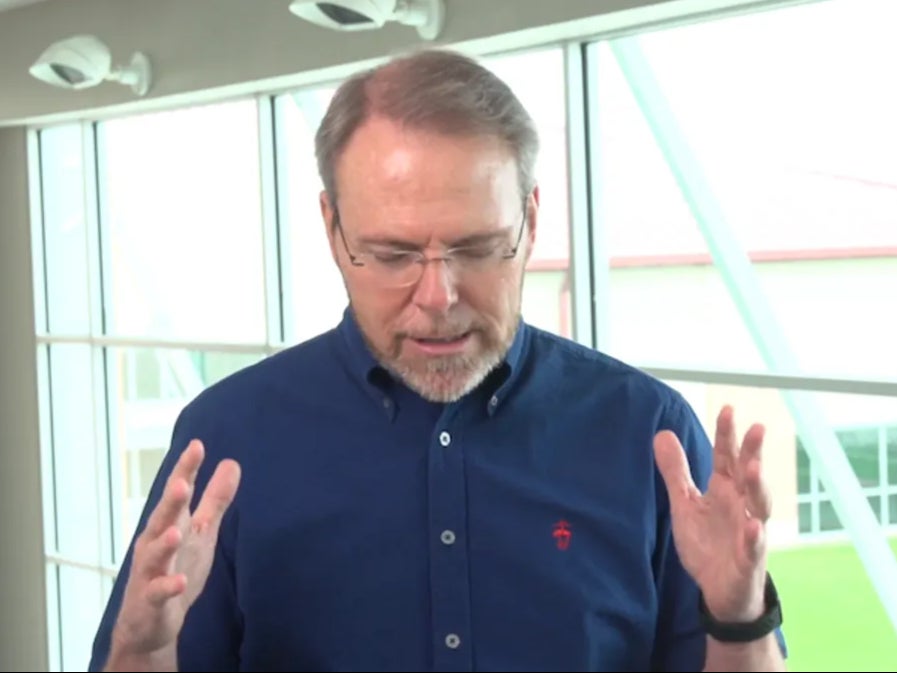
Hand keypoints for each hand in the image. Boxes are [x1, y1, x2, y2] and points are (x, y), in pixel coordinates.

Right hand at [110, 439, 241, 657]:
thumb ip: (215, 500)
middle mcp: (154, 544)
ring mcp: (150, 573)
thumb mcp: (200, 532)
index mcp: (169, 524)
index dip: (186, 471)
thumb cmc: (176, 568)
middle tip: (182, 483)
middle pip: (162, 518)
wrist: (151, 624)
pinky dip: (168, 586)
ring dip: (164, 543)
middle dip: (171, 501)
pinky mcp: (150, 601)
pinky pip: (158, 593)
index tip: (197, 446)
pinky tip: (179, 581)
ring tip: (177, 531)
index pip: (177, 493)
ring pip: (154, 555)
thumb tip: (232, 463)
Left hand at [654, 405, 769, 621]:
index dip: (727, 435)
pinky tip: (753, 525)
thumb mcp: (685, 503)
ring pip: (759, 505)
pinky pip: (753, 546)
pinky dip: (754, 536)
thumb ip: (676, 471)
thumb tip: (663, 432)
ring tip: (753, 468)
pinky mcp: (749, 558)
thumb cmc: (707, 542)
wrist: (719, 589)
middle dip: (752, 452)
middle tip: (756, 427)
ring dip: (758, 486)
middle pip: (748, 474)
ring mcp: (749, 531)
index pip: (727, 457)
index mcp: (725, 490)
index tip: (728, 409)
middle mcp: (742, 504)